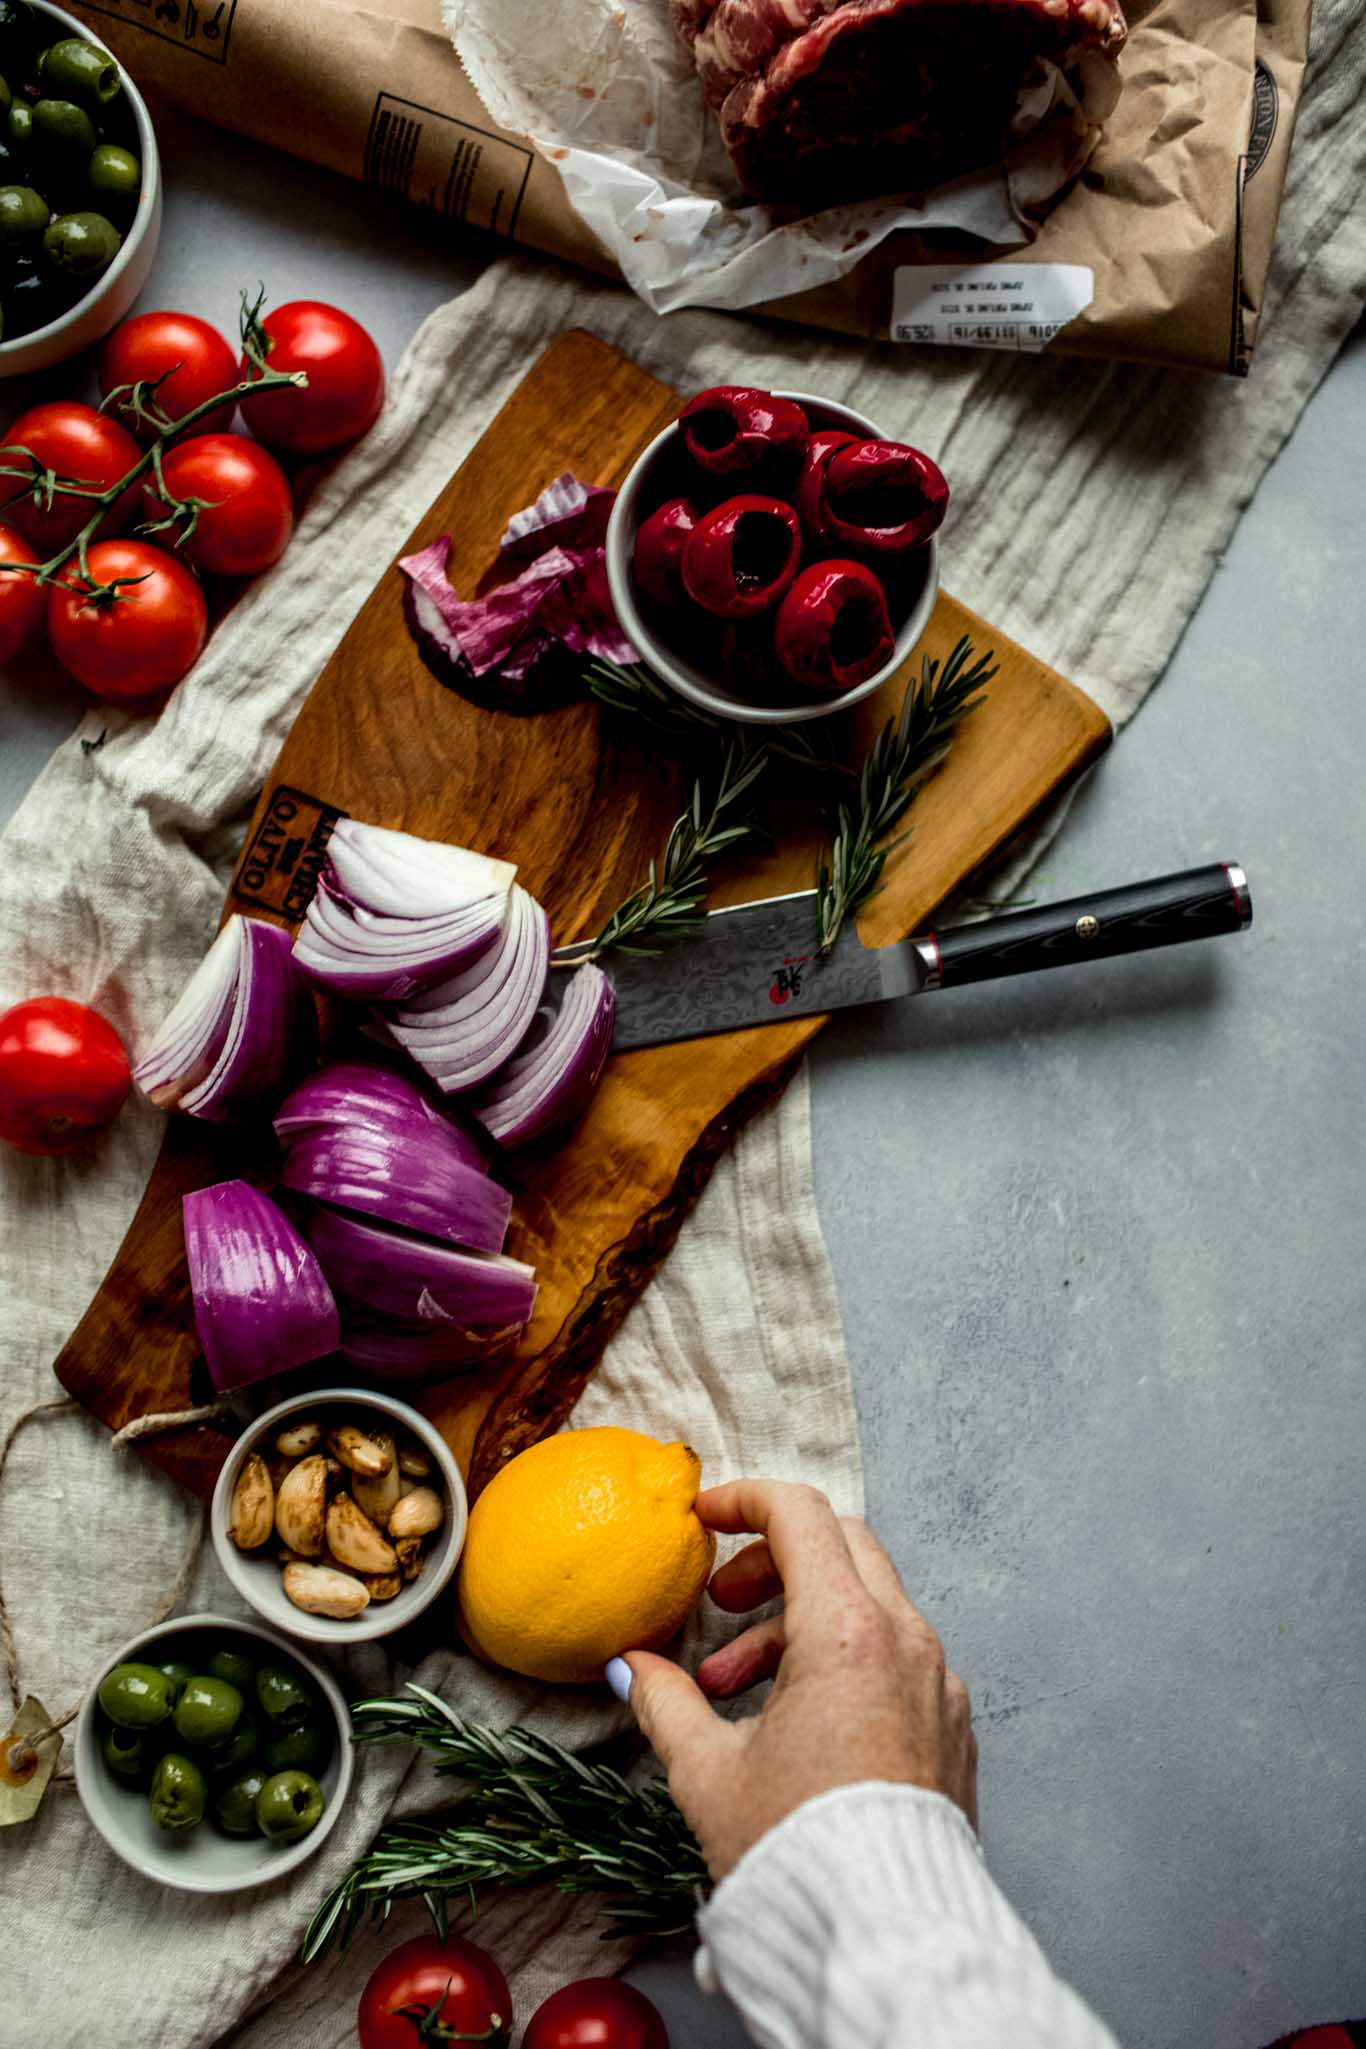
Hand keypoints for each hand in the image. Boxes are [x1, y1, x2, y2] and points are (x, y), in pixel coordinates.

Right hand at [619, 1479, 976, 1881]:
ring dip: (797, 1624)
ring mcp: (939, 1683)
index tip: (704, 1516)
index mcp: (847, 1630)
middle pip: (842, 1545)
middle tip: (722, 1600)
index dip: (743, 1499)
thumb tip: (630, 1667)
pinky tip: (795, 1720)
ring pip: (869, 1606)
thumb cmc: (799, 1851)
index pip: (800, 1514)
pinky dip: (843, 1660)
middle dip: (773, 1560)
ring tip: (732, 1685)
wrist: (884, 1936)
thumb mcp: (707, 1772)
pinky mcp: (952, 1726)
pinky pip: (897, 1659)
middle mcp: (906, 1641)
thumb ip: (665, 1701)